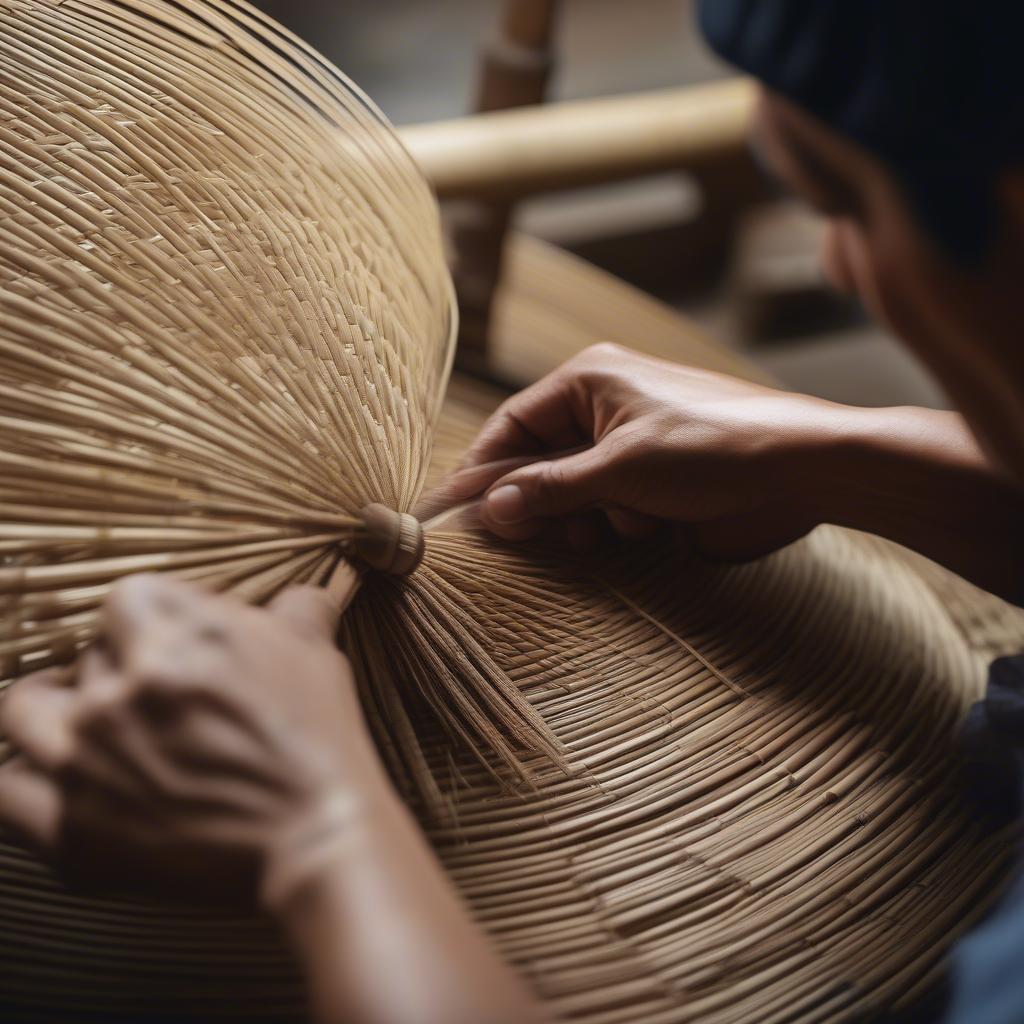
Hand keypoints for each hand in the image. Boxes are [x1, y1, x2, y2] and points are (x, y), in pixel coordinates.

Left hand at [0, 574, 386, 903]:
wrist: (313, 836)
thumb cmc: (318, 740)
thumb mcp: (315, 655)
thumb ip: (295, 608)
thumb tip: (298, 593)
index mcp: (175, 640)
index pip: (127, 598)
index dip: (151, 615)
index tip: (170, 638)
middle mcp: (119, 692)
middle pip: (89, 655)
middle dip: (120, 667)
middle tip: (155, 695)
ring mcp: (87, 759)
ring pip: (24, 709)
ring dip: (47, 706)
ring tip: (69, 716)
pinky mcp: (73, 827)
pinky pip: (5, 791)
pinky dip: (23, 778)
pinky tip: (51, 773)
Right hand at [446, 343, 842, 557]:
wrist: (805, 471)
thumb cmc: (713, 447)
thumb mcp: (620, 467)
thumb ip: (550, 489)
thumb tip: (490, 508)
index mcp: (590, 380)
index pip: (513, 425)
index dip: (484, 469)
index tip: (456, 512)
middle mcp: (605, 408)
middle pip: (539, 463)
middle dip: (543, 501)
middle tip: (539, 534)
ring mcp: (632, 447)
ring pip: (572, 494)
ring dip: (587, 518)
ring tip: (619, 524)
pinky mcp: (655, 484)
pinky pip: (608, 512)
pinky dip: (618, 526)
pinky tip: (648, 527)